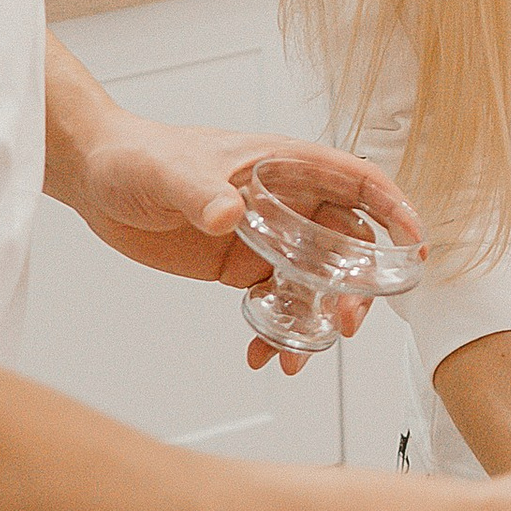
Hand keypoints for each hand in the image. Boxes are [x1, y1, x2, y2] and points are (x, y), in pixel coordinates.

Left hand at [62, 109, 422, 370]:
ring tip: (299, 354)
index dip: (393, 210)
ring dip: (318, 319)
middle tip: (347, 321)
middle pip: (347, 243)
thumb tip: (230, 214)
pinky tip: (260, 353)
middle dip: (357, 285)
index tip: (414, 246)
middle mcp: (286, 203)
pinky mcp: (241, 267)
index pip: (357, 181)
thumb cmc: (136, 156)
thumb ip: (201, 191)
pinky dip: (277, 331)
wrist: (96, 180)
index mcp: (284, 166)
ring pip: (315, 281)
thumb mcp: (168, 172)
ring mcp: (267, 238)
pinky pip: (276, 303)